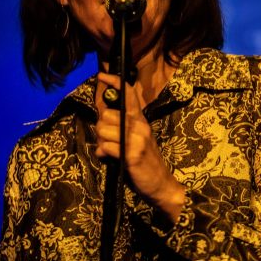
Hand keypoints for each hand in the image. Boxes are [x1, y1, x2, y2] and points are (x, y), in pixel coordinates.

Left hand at [95, 72, 184, 221]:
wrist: (160, 184)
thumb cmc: (144, 161)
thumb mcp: (135, 139)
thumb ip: (120, 127)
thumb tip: (101, 119)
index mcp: (140, 120)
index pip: (129, 95)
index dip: (115, 83)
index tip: (103, 75)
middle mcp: (139, 125)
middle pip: (106, 115)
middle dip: (100, 127)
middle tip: (106, 139)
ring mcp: (136, 139)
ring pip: (103, 130)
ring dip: (101, 142)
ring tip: (110, 151)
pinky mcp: (132, 154)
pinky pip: (106, 147)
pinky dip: (103, 153)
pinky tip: (110, 159)